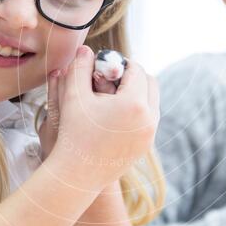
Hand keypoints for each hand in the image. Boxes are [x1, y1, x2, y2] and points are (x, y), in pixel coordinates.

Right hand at [42, 46, 158, 189]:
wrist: (77, 175)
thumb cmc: (73, 133)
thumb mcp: (74, 96)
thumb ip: (80, 68)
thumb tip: (86, 50)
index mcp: (134, 102)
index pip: (136, 69)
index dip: (120, 64)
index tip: (106, 67)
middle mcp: (148, 118)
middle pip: (150, 82)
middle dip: (133, 77)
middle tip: (112, 79)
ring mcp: (150, 133)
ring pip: (152, 101)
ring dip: (137, 93)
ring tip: (112, 96)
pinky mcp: (147, 146)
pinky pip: (149, 119)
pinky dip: (137, 111)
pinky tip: (115, 114)